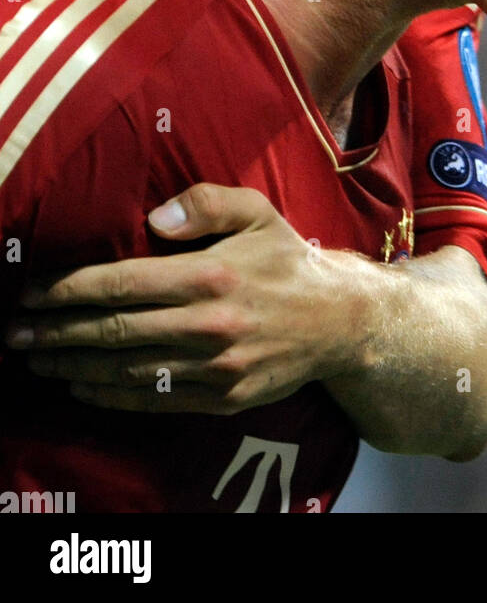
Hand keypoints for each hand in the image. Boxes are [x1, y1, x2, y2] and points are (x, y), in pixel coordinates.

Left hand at [4, 185, 373, 414]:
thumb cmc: (287, 261)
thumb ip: (205, 203)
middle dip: (56, 332)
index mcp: (211, 274)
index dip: (70, 289)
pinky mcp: (221, 398)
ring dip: (73, 366)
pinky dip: (110, 395)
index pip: (122, 283)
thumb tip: (153, 220)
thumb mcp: (256, 211)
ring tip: (38, 359)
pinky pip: (154, 400)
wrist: (339, 322)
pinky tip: (82, 385)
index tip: (34, 293)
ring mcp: (214, 367)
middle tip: (16, 334)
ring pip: (126, 370)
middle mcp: (209, 323)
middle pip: (114, 331)